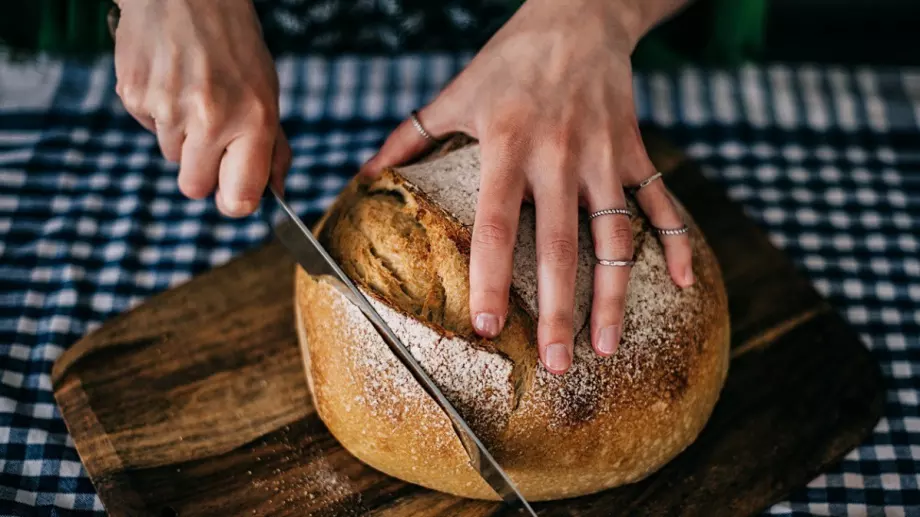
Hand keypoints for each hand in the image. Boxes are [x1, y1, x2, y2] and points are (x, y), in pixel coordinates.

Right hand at [113, 0, 289, 216]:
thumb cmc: (235, 46)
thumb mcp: (267, 93)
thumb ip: (272, 147)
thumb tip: (275, 193)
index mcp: (252, 122)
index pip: (238, 199)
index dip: (235, 202)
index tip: (235, 194)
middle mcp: (210, 119)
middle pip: (193, 188)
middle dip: (202, 171)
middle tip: (210, 137)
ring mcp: (167, 109)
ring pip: (170, 157)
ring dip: (180, 137)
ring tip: (191, 94)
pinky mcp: (135, 95)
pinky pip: (147, 127)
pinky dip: (157, 113)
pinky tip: (170, 81)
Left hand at [361, 0, 692, 373]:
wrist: (579, 15)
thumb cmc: (509, 60)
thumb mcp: (456, 93)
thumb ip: (410, 138)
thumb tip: (362, 177)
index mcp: (507, 145)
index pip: (497, 223)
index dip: (491, 278)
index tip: (489, 328)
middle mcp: (559, 156)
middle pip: (561, 246)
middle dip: (560, 311)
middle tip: (558, 366)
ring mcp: (604, 156)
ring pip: (615, 236)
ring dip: (614, 294)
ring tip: (607, 346)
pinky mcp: (635, 151)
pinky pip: (661, 202)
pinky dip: (677, 242)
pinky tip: (686, 283)